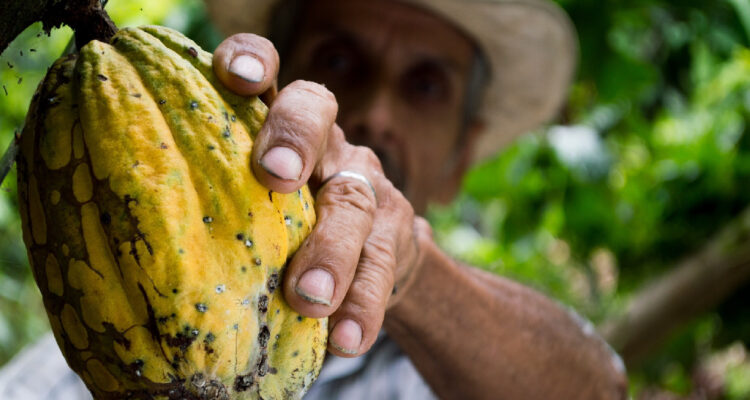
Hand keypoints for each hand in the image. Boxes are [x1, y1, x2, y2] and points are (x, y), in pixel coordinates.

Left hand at [213, 34, 429, 356]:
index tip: (234, 76)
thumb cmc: (287, 227)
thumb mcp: (252, 202)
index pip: (269, 74)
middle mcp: (327, 143)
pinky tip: (347, 339)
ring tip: (308, 297)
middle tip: (274, 176)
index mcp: (280, 125)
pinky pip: (381, 268)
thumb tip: (127, 240)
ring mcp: (366, 185)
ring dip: (331, 250)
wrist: (373, 254)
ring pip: (354, 203)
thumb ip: (216, 200)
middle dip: (295, 139)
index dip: (253, 61)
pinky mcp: (395, 235)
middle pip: (317, 114)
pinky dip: (363, 305)